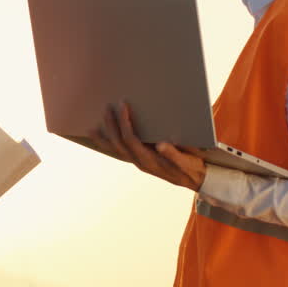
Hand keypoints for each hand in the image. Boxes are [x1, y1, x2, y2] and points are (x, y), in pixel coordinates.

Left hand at [90, 101, 206, 190]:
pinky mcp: (140, 160)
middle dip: (111, 125)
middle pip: (119, 144)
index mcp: (150, 160)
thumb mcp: (187, 161)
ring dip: (104, 138)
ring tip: (91, 129)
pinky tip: (103, 137)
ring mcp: (139, 162)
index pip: (131, 140)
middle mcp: (141, 162)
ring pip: (116, 151)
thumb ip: (173, 154)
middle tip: (106, 108)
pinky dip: (109, 145)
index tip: (123, 106)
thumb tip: (161, 144)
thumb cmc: (191, 167)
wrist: (195, 179)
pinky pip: (120, 153)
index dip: (125, 123)